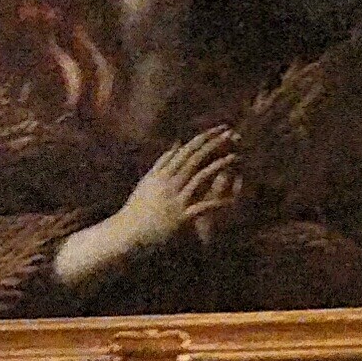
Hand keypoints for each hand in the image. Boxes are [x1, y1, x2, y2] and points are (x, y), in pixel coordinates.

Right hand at [59, 130, 245, 287]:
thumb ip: (163, 161)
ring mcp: (174, 199)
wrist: (126, 232)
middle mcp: (168, 183)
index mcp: (162, 172)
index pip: (186, 150)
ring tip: (235, 156)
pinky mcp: (179, 217)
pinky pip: (201, 208)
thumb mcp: (149, 180)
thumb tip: (177, 143)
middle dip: (213, 145)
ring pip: (199, 178)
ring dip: (218, 167)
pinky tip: (232, 200)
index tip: (219, 128)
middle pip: (194, 159)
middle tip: (231, 133)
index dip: (204, 138)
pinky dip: (216, 203)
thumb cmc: (138, 207)